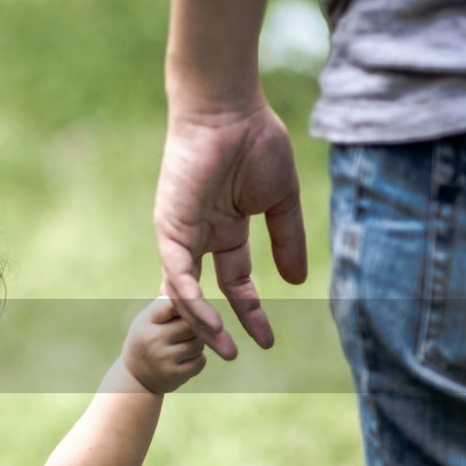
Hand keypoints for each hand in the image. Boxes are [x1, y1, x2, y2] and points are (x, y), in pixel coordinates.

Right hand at [122, 296, 206, 393]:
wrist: (135, 378)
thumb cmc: (145, 341)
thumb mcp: (145, 321)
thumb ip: (164, 306)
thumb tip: (190, 296)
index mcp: (145, 323)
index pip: (170, 306)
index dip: (185, 304)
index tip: (191, 305)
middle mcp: (153, 340)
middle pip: (191, 325)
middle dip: (194, 327)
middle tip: (188, 330)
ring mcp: (164, 359)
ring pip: (198, 344)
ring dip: (197, 344)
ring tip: (185, 346)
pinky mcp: (175, 375)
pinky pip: (201, 361)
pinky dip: (198, 360)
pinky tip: (185, 360)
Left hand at [154, 99, 306, 359]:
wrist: (230, 110)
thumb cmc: (256, 142)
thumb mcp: (281, 201)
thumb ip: (287, 240)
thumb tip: (295, 282)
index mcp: (225, 230)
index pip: (236, 280)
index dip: (250, 310)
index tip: (267, 338)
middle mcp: (200, 236)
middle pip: (208, 293)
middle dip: (221, 326)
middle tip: (236, 355)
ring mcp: (182, 234)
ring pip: (187, 290)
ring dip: (203, 322)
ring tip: (224, 349)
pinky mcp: (170, 228)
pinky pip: (178, 273)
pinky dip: (191, 299)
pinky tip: (207, 321)